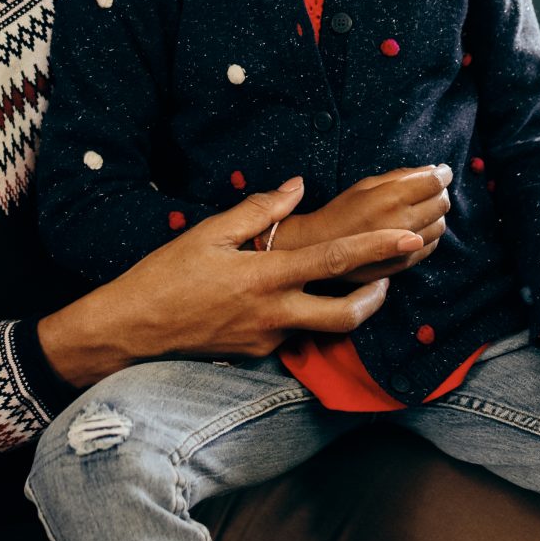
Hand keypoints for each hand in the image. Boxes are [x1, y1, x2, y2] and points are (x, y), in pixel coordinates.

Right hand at [37, 181, 422, 387]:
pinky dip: (303, 316)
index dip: (377, 248)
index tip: (408, 236)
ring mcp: (266, 340)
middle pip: (346, 315)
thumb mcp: (208, 233)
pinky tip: (294, 299)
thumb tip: (296, 186)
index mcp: (264, 276)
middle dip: (378, 297)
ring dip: (345, 309)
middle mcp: (273, 314)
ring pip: (322, 328)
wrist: (131, 330)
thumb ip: (258, 210)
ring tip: (358, 286)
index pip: (334, 260)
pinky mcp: (256, 354)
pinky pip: (292, 335)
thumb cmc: (164, 275)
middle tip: (394, 276)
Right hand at [295, 164, 452, 271]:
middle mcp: (402, 222)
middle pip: (442, 203)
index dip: (443, 173)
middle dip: (440, 192)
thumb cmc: (342, 210)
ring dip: (436, 214)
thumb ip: (401, 176)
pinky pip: (432, 245)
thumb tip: (431, 169)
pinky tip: (415, 227)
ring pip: (441, 226)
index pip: (434, 182)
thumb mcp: (366, 184)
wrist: (321, 247)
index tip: (443, 170)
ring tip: (420, 208)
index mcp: (391, 198)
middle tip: (430, 187)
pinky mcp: (405, 263)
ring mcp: (404, 246)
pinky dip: (430, 233)